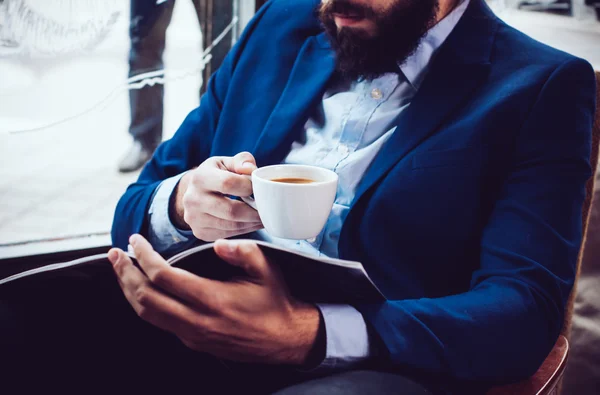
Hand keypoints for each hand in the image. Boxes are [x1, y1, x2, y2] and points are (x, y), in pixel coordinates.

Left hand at [108, 234, 320, 364]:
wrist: (286, 339)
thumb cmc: (275, 301)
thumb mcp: (266, 269)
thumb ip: (242, 252)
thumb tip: (218, 243)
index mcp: (213, 300)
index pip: (164, 277)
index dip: (144, 256)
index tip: (136, 240)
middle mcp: (197, 321)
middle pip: (145, 298)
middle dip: (125, 273)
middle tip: (116, 253)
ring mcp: (193, 336)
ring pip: (147, 314)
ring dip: (129, 290)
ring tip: (121, 270)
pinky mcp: (194, 342)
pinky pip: (160, 323)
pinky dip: (144, 303)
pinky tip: (143, 289)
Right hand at [173, 152, 262, 240]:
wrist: (195, 193)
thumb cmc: (216, 175)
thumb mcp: (226, 162)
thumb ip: (242, 160)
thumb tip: (251, 169)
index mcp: (200, 178)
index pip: (228, 183)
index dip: (248, 186)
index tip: (258, 188)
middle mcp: (193, 200)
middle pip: (231, 211)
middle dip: (254, 211)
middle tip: (268, 209)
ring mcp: (195, 219)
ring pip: (232, 225)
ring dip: (252, 222)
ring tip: (264, 216)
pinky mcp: (201, 233)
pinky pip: (229, 234)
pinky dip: (245, 229)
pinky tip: (252, 222)